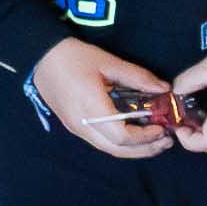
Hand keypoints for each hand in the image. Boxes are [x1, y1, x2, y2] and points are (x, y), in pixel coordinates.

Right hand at [26, 38, 179, 159]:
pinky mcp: (74, 127)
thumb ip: (137, 77)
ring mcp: (76, 129)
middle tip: (165, 141)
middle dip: (144, 149)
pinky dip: (120, 143)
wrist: (41, 56)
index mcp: (91, 108)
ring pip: (108, 149)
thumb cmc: (74, 56)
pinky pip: (101, 142)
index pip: (122, 136)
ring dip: (133, 149)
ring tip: (154, 140)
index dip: (145, 137)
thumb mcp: (108, 62)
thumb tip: (164, 89)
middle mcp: (82, 125)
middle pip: (117, 149)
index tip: (162, 127)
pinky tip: (134, 133)